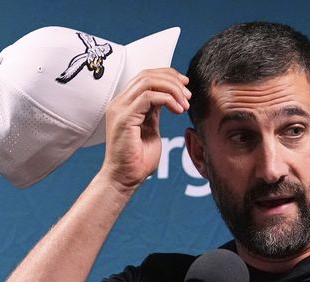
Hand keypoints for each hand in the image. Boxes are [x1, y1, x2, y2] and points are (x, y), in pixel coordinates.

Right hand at [99, 68, 190, 192]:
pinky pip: (148, 97)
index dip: (167, 76)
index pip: (146, 77)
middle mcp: (120, 103)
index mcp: (126, 104)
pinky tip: (178, 110)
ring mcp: (120, 109)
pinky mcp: (124, 118)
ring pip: (148, 81)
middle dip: (172, 80)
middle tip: (188, 94)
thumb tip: (168, 99)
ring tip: (185, 103)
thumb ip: (155, 113)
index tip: (185, 86)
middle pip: (147, 74)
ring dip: (172, 89)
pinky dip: (167, 100)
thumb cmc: (138, 160)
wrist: (125, 178)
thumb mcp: (151, 129)